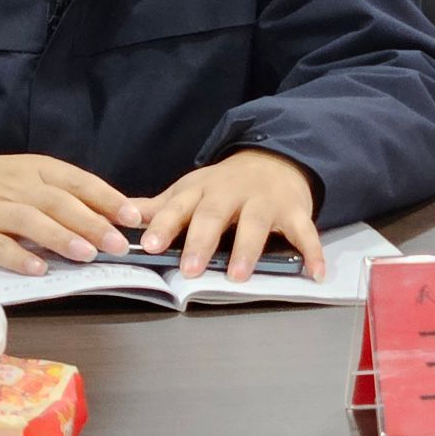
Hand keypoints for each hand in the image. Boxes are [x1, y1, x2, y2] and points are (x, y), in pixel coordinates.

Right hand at [0, 144, 137, 275]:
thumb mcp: (30, 176)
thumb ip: (66, 194)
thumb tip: (111, 217)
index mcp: (37, 170)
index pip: (77, 181)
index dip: (106, 198)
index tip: (133, 216)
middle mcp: (18, 187)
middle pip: (58, 203)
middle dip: (91, 223)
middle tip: (118, 243)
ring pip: (31, 222)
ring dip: (61, 238)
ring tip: (87, 255)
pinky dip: (18, 257)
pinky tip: (38, 269)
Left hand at [121, 148, 327, 282]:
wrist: (275, 159)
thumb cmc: (225, 184)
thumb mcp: (191, 190)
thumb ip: (159, 207)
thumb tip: (120, 216)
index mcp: (202, 190)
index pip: (178, 206)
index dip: (163, 225)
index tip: (149, 245)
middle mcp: (231, 193)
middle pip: (214, 214)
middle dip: (201, 240)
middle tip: (189, 269)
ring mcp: (265, 201)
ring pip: (256, 223)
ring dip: (247, 249)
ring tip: (238, 276)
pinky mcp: (294, 210)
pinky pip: (305, 231)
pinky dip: (312, 252)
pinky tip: (314, 274)